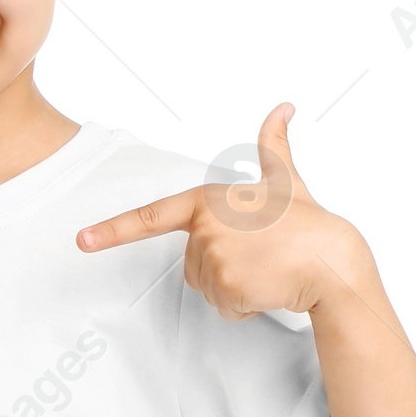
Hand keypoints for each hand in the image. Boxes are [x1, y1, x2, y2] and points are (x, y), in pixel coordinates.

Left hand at [75, 103, 367, 318]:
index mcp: (207, 201)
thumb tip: (284, 108)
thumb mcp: (286, 181)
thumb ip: (274, 146)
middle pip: (191, 265)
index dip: (113, 231)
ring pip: (206, 288)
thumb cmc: (308, 223)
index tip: (82, 241)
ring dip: (234, 287)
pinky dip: (245, 305)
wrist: (333, 260)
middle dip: (223, 268)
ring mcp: (212, 256)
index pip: (151, 217)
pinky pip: (223, 307)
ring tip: (266, 269)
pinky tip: (268, 286)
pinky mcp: (223, 285)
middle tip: (260, 254)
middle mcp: (203, 228)